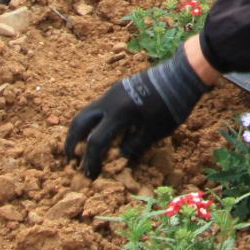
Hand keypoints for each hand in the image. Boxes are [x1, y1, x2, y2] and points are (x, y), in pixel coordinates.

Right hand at [65, 52, 207, 176]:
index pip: (95, 141)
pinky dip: (92, 121)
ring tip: (79, 146)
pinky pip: (97, 107)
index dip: (91, 160)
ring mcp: (111, 93)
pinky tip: (98, 131)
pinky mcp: (117, 89)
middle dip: (71, 142)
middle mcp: (108, 101)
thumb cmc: (170, 105)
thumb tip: (118, 158)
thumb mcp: (154, 132)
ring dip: (80, 130)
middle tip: (70, 159)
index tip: (90, 174)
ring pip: (86, 112)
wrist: (180, 75)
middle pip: (79, 122)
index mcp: (118, 114)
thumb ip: (134, 146)